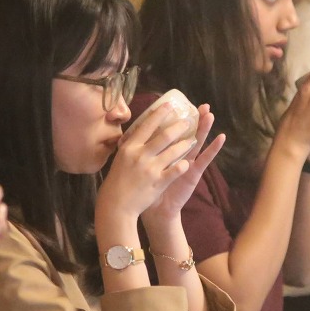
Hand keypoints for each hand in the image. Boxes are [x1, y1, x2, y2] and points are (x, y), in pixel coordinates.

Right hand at [99, 101, 199, 220]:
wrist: (116, 205)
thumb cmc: (117, 180)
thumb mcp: (121, 158)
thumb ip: (131, 145)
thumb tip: (140, 131)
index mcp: (130, 147)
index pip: (147, 125)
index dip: (160, 114)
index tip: (170, 105)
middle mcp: (140, 155)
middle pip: (165, 136)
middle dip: (179, 126)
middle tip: (188, 120)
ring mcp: (150, 169)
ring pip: (174, 152)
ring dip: (186, 144)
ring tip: (193, 139)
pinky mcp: (158, 182)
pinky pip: (175, 171)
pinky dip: (183, 166)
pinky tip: (187, 163)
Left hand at [142, 105, 225, 228]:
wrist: (156, 212)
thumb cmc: (145, 190)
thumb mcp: (139, 169)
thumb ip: (136, 155)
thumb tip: (121, 140)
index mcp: (164, 152)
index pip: (170, 131)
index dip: (175, 118)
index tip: (180, 103)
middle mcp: (178, 155)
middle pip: (187, 133)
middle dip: (195, 119)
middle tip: (202, 105)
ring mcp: (188, 162)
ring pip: (197, 141)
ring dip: (204, 128)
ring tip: (210, 114)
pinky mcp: (194, 173)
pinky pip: (205, 159)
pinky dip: (213, 148)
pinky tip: (221, 137)